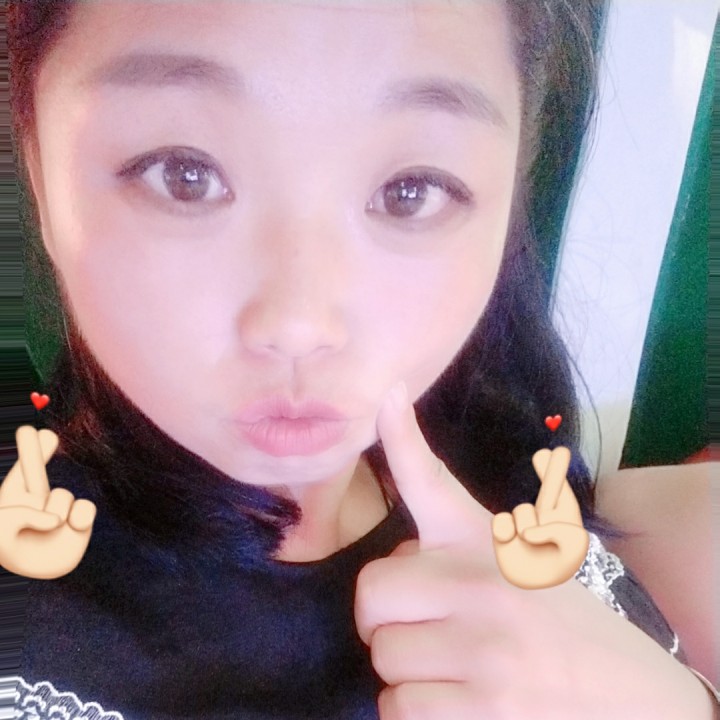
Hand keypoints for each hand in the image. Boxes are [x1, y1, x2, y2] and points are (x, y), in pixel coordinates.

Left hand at [0, 426, 95, 578]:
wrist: (34, 591)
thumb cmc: (12, 554)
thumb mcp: (1, 534)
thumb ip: (20, 515)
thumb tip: (54, 516)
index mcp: (13, 501)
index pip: (22, 470)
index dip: (29, 450)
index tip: (29, 429)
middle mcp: (36, 502)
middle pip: (36, 470)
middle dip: (34, 451)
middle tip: (40, 433)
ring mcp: (59, 512)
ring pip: (63, 497)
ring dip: (54, 513)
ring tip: (47, 531)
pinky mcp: (79, 525)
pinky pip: (86, 508)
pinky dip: (79, 518)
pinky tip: (72, 528)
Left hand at [354, 383, 713, 718]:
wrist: (633, 695)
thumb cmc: (562, 624)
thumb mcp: (518, 564)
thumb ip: (450, 555)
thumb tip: (393, 564)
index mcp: (483, 543)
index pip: (428, 479)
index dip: (400, 434)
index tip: (386, 394)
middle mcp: (479, 583)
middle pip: (370, 596)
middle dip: (384, 620)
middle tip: (425, 630)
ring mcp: (482, 647)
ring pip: (382, 658)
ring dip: (406, 672)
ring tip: (456, 669)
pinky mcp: (483, 709)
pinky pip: (396, 708)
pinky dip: (413, 712)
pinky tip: (458, 704)